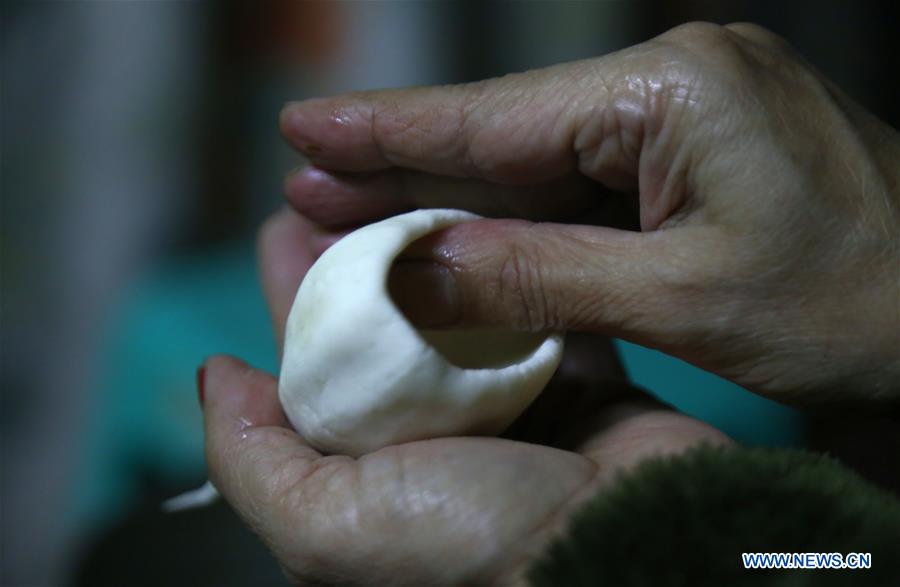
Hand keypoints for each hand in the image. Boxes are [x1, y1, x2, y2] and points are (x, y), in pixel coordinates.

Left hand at [201, 208, 728, 585]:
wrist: (620, 549)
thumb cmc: (467, 538)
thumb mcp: (326, 524)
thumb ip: (254, 458)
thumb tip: (217, 375)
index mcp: (368, 467)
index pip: (317, 367)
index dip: (298, 296)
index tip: (285, 225)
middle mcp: (433, 434)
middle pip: (390, 324)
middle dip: (362, 253)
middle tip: (341, 182)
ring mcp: (510, 404)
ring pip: (464, 305)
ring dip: (437, 244)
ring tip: (408, 173)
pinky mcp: (577, 377)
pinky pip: (540, 303)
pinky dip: (518, 260)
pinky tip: (492, 202)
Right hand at [279, 22, 899, 403]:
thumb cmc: (855, 306)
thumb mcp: (684, 300)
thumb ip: (539, 278)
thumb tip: (413, 276)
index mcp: (672, 89)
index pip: (494, 115)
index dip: (388, 130)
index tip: (301, 129)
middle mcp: (671, 82)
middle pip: (505, 131)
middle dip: (402, 162)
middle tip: (307, 175)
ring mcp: (683, 119)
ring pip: (537, 163)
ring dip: (451, 193)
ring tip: (355, 205)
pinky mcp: (692, 160)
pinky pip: (581, 187)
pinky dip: (516, 218)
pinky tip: (456, 230)